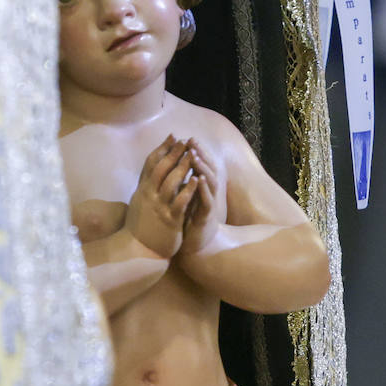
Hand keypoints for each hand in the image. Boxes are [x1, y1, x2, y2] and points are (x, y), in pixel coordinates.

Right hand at [122, 135, 198, 258]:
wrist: (137, 250)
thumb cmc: (140, 226)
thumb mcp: (139, 201)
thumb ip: (146, 186)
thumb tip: (152, 171)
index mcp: (143, 189)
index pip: (151, 163)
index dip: (162, 148)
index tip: (172, 136)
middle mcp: (149, 195)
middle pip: (161, 169)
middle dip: (173, 153)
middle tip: (185, 140)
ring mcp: (159, 207)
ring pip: (170, 182)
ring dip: (182, 167)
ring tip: (193, 155)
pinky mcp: (169, 219)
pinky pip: (179, 201)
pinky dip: (188, 189)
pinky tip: (197, 179)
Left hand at [178, 141, 225, 256]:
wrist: (198, 246)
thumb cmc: (190, 221)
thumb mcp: (185, 199)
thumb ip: (184, 184)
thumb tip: (176, 167)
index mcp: (200, 188)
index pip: (199, 166)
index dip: (194, 152)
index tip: (185, 138)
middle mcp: (207, 193)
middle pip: (206, 169)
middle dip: (200, 154)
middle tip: (192, 141)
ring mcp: (208, 204)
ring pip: (209, 182)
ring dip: (202, 169)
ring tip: (195, 157)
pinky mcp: (206, 217)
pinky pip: (207, 201)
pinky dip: (204, 190)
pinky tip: (199, 180)